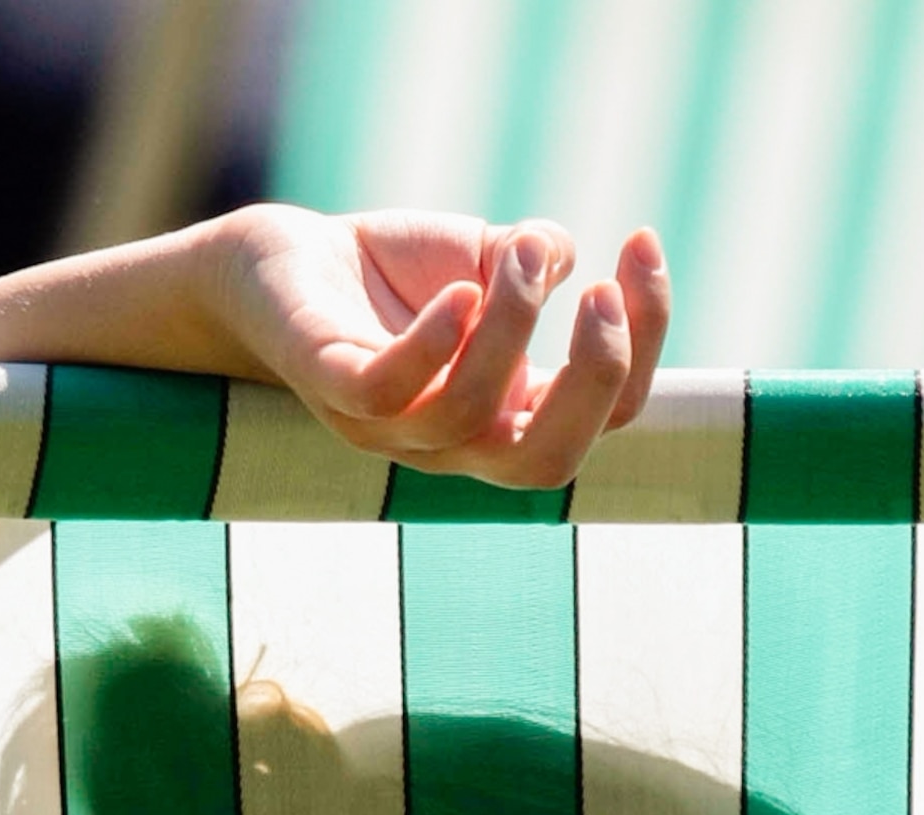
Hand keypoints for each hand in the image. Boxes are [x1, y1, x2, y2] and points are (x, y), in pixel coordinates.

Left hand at [202, 206, 669, 488]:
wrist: (279, 266)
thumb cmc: (388, 276)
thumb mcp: (481, 259)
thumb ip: (532, 262)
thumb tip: (563, 254)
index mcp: (507, 418)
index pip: (602, 416)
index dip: (644, 341)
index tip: (643, 243)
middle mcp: (454, 442)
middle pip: (549, 461)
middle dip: (596, 381)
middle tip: (601, 294)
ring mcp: (390, 427)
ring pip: (470, 417)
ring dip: (513, 330)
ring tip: (517, 254)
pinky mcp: (331, 388)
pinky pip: (387, 394)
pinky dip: (432, 347)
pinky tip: (462, 294)